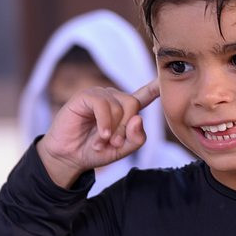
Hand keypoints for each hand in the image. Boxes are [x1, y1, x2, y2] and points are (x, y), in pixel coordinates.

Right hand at [37, 80, 159, 186]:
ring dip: (113, 130)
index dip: (155, 86)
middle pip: (133, 104)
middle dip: (126, 128)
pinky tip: (101, 135)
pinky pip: (102, 104)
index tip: (165, 78)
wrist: (70, 156)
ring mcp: (99, 95)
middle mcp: (114, 99)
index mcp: (125, 109)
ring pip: (119, 106)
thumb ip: (136, 138)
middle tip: (114, 143)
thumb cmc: (95, 151)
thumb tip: (139, 118)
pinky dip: (104, 122)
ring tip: (102, 142)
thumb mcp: (122, 150)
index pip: (144, 95)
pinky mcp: (85, 96)